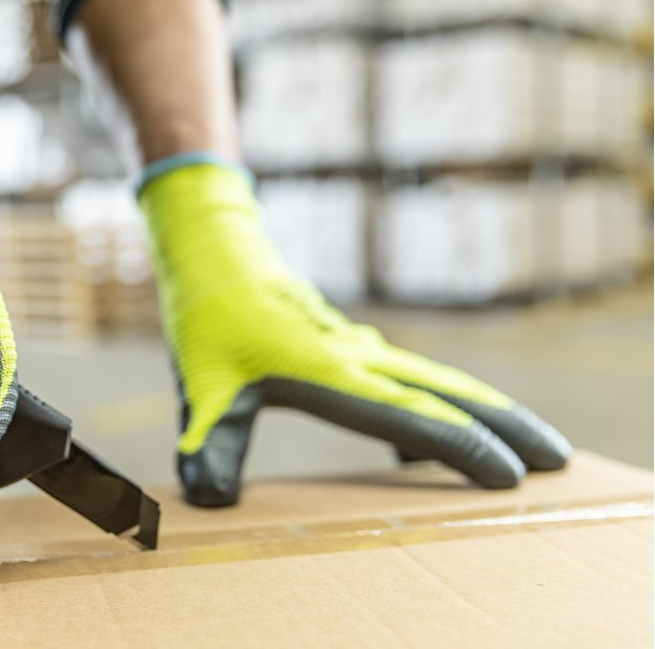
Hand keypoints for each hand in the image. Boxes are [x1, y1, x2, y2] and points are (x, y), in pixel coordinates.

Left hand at [138, 160, 570, 506]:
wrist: (216, 256)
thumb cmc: (208, 320)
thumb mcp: (201, 386)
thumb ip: (210, 443)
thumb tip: (208, 500)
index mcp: (330, 371)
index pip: (412, 415)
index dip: (461, 448)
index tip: (508, 476)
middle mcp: (358, 356)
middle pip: (447, 391)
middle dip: (504, 425)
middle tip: (556, 458)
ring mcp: (357, 347)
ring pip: (434, 380)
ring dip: (479, 413)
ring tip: (516, 451)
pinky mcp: (348, 345)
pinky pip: (407, 379)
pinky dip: (433, 406)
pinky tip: (415, 449)